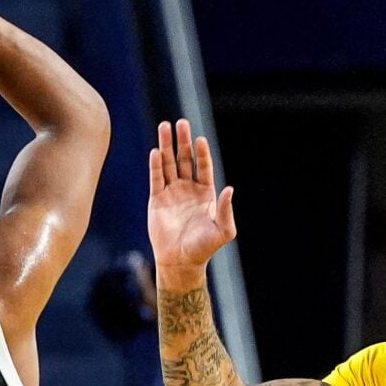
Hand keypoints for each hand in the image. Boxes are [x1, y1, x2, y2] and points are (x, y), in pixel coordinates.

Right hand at [147, 119, 236, 286]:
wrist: (181, 261)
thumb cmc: (204, 248)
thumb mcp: (223, 231)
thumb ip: (226, 210)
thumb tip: (230, 188)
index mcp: (205, 193)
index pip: (203, 167)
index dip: (202, 153)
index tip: (200, 139)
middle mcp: (188, 189)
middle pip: (185, 159)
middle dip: (183, 141)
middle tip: (181, 123)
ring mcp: (171, 193)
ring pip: (168, 164)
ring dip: (166, 146)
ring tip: (164, 127)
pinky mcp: (156, 200)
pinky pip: (156, 179)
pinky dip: (155, 166)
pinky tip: (155, 152)